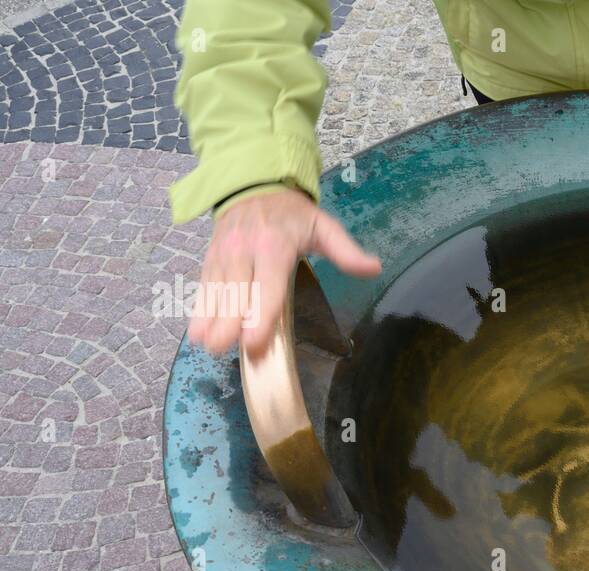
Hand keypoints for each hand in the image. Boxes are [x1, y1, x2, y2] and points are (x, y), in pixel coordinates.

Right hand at [189, 188, 381, 354]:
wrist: (253, 185)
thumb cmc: (293, 215)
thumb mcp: (324, 226)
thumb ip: (346, 251)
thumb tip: (373, 268)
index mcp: (275, 244)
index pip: (268, 282)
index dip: (260, 312)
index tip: (254, 340)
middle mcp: (245, 249)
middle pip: (236, 289)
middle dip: (228, 321)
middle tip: (224, 348)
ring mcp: (224, 254)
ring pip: (216, 289)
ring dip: (210, 318)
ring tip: (207, 346)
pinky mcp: (211, 258)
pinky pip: (204, 286)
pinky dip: (199, 308)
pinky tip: (196, 332)